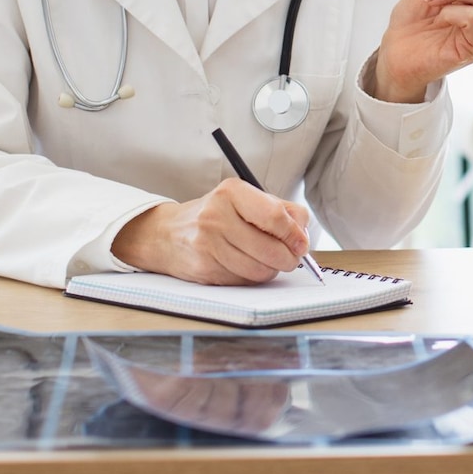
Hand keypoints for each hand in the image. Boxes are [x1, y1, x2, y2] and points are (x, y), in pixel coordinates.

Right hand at [110, 180, 311, 284]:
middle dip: (289, 259)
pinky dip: (252, 278)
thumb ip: (280, 210)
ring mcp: (208, 244)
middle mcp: (217, 216)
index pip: (275, 217)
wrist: (167, 233)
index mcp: (232, 192)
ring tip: (266, 260)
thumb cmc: (216, 215)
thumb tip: (304, 236)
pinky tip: (245, 265)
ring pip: (260, 270)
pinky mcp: (204, 268)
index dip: (295, 235)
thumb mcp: (245, 199)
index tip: (302, 244)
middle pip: (272, 249)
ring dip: (271, 270)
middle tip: (290, 258)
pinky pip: (244, 281)